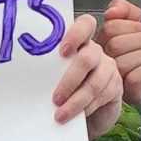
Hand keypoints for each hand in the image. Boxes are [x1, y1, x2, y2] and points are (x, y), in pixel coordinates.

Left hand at [54, 10, 124, 139]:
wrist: (85, 114)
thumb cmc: (63, 91)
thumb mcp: (54, 77)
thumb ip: (48, 71)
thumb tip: (25, 78)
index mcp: (78, 42)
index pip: (85, 24)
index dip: (75, 34)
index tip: (62, 52)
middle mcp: (95, 52)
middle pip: (87, 58)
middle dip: (70, 80)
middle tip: (55, 99)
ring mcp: (108, 68)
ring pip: (95, 82)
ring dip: (76, 101)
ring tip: (60, 115)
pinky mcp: (116, 86)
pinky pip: (102, 96)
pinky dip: (87, 107)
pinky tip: (76, 116)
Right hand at [101, 0, 140, 104]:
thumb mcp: (136, 21)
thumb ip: (124, 9)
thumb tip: (112, 11)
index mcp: (102, 39)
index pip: (111, 27)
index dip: (134, 26)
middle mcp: (102, 59)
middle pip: (118, 44)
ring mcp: (111, 77)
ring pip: (125, 62)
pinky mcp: (124, 92)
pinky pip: (134, 77)